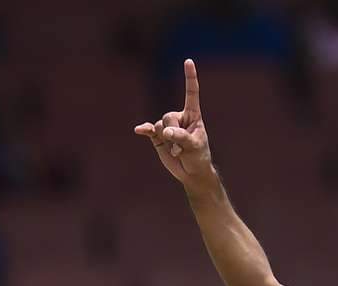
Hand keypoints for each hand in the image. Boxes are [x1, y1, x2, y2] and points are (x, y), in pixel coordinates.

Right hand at [133, 59, 217, 191]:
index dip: (189, 77)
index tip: (188, 61)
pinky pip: (148, 130)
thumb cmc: (199, 156)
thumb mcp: (195, 146)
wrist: (191, 172)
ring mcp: (167, 127)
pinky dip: (144, 130)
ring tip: (177, 152)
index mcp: (193, 115)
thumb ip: (181, 137)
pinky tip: (139, 131)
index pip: (191, 93)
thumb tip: (164, 132)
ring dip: (166, 140)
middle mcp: (179, 118)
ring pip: (159, 125)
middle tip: (181, 148)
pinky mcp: (157, 137)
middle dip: (172, 132)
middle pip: (168, 116)